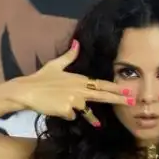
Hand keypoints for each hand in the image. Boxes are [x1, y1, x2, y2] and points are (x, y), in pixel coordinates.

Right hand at [3, 41, 132, 126]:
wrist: (27, 91)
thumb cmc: (40, 78)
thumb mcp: (55, 65)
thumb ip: (69, 56)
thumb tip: (76, 43)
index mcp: (79, 79)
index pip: (102, 84)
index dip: (116, 88)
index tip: (128, 90)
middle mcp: (80, 89)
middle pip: (103, 95)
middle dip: (119, 98)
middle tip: (132, 101)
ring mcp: (74, 100)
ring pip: (83, 110)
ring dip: (77, 111)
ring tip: (81, 114)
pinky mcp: (67, 110)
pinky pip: (71, 115)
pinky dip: (65, 113)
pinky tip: (55, 107)